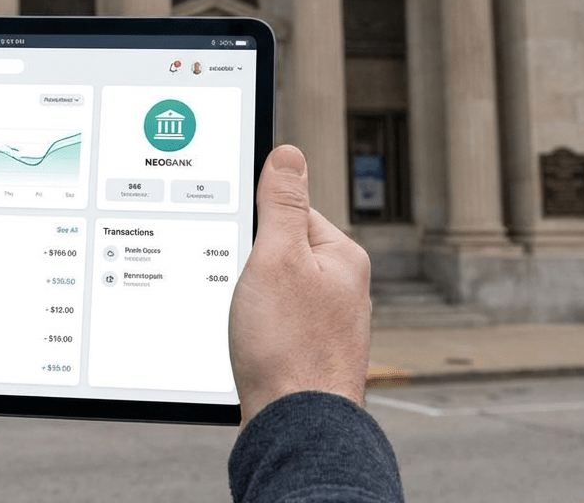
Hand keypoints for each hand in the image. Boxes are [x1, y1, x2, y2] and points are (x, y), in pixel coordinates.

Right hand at [228, 144, 371, 426]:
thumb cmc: (288, 346)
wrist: (297, 431)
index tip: (240, 242)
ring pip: (276, 289)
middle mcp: (343, 288)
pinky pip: (276, 322)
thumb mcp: (277, 257)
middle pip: (282, 250)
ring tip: (250, 323)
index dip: (256, 224)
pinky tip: (252, 345)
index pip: (292, 211)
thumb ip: (281, 202)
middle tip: (244, 289)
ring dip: (253, 300)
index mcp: (342, 257)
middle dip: (253, 265)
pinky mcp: (310, 352)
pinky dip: (258, 328)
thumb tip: (289, 153)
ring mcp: (328, 323)